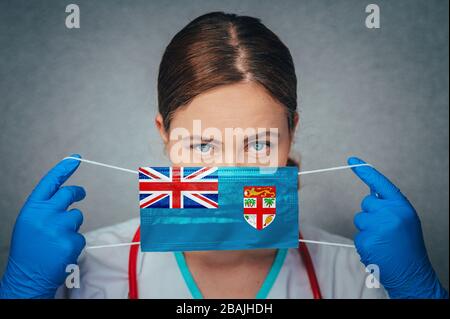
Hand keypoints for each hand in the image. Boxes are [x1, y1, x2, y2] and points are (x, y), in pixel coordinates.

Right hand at [0, 155, 85, 298]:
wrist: (26, 277)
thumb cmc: (29, 250)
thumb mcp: (30, 223)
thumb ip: (45, 208)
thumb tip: (66, 194)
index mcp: (32, 209)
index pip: (50, 182)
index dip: (64, 168)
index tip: (76, 158)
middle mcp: (44, 215)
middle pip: (69, 194)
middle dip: (77, 193)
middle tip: (80, 194)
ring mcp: (58, 227)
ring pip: (77, 216)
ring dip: (72, 226)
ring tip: (56, 241)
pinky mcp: (71, 241)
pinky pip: (80, 236)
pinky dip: (74, 243)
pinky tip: (61, 252)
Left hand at [348, 157, 447, 298]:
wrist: (413, 274)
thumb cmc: (408, 247)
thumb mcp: (404, 220)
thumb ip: (389, 205)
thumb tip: (372, 191)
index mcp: (402, 207)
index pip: (380, 183)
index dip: (365, 171)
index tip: (351, 160)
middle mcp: (390, 214)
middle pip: (366, 203)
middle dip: (371, 214)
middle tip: (385, 230)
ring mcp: (378, 227)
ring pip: (360, 219)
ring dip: (367, 230)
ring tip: (382, 242)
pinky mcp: (367, 240)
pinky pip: (358, 236)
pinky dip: (365, 243)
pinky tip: (378, 250)